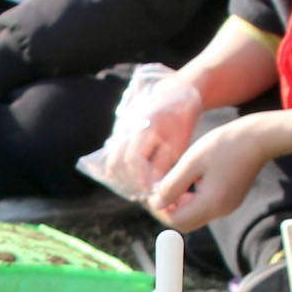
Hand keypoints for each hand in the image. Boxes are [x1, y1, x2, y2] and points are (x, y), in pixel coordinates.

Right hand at [104, 73, 205, 198]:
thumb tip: (152, 189)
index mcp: (143, 127)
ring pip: (111, 162)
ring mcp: (119, 131)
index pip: (133, 159)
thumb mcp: (178, 143)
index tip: (149, 193)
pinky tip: (135, 180)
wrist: (172, 97)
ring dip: (123, 179)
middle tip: (143, 195)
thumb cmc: (179, 122)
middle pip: (116, 163)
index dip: (139, 179)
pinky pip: (113, 158)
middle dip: (129, 182)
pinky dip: (122, 171)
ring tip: (139, 190)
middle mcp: (126, 128)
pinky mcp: (118, 136)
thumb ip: (162, 165)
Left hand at [148, 115, 271, 231]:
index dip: (159, 210)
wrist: (259, 138)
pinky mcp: (230, 200)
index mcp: (211, 203)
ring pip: (194, 215)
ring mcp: (227, 206)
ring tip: (172, 182)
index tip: (150, 193)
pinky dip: (192, 199)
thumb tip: (155, 203)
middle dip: (168, 209)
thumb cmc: (225, 145)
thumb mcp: (191, 162)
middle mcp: (221, 210)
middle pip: (185, 223)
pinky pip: (205, 207)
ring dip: (179, 204)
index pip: (176, 221)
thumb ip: (172, 185)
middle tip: (158, 190)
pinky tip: (190, 179)